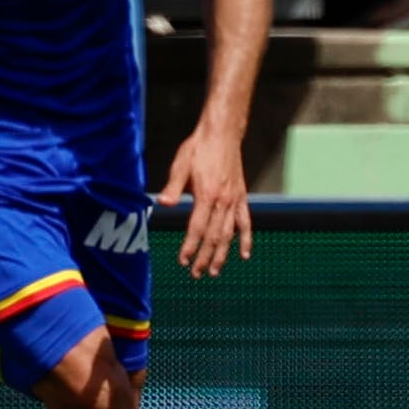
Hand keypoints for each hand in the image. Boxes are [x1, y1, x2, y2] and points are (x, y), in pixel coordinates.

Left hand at [158, 127, 253, 277]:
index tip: (183, 261)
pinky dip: (246, 240)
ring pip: (229, 234)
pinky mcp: (241, 197)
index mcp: (207, 195)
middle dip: (204, 257)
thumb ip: (173, 187)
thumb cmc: (199, 148)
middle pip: (214, 237)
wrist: (222, 134)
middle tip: (195, 274)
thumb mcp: (181, 165)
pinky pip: (246, 223)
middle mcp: (223, 201)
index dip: (190, 247)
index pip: (197, 229)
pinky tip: (244, 255)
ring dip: (222, 255)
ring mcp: (234, 200)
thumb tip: (163, 204)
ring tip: (214, 271)